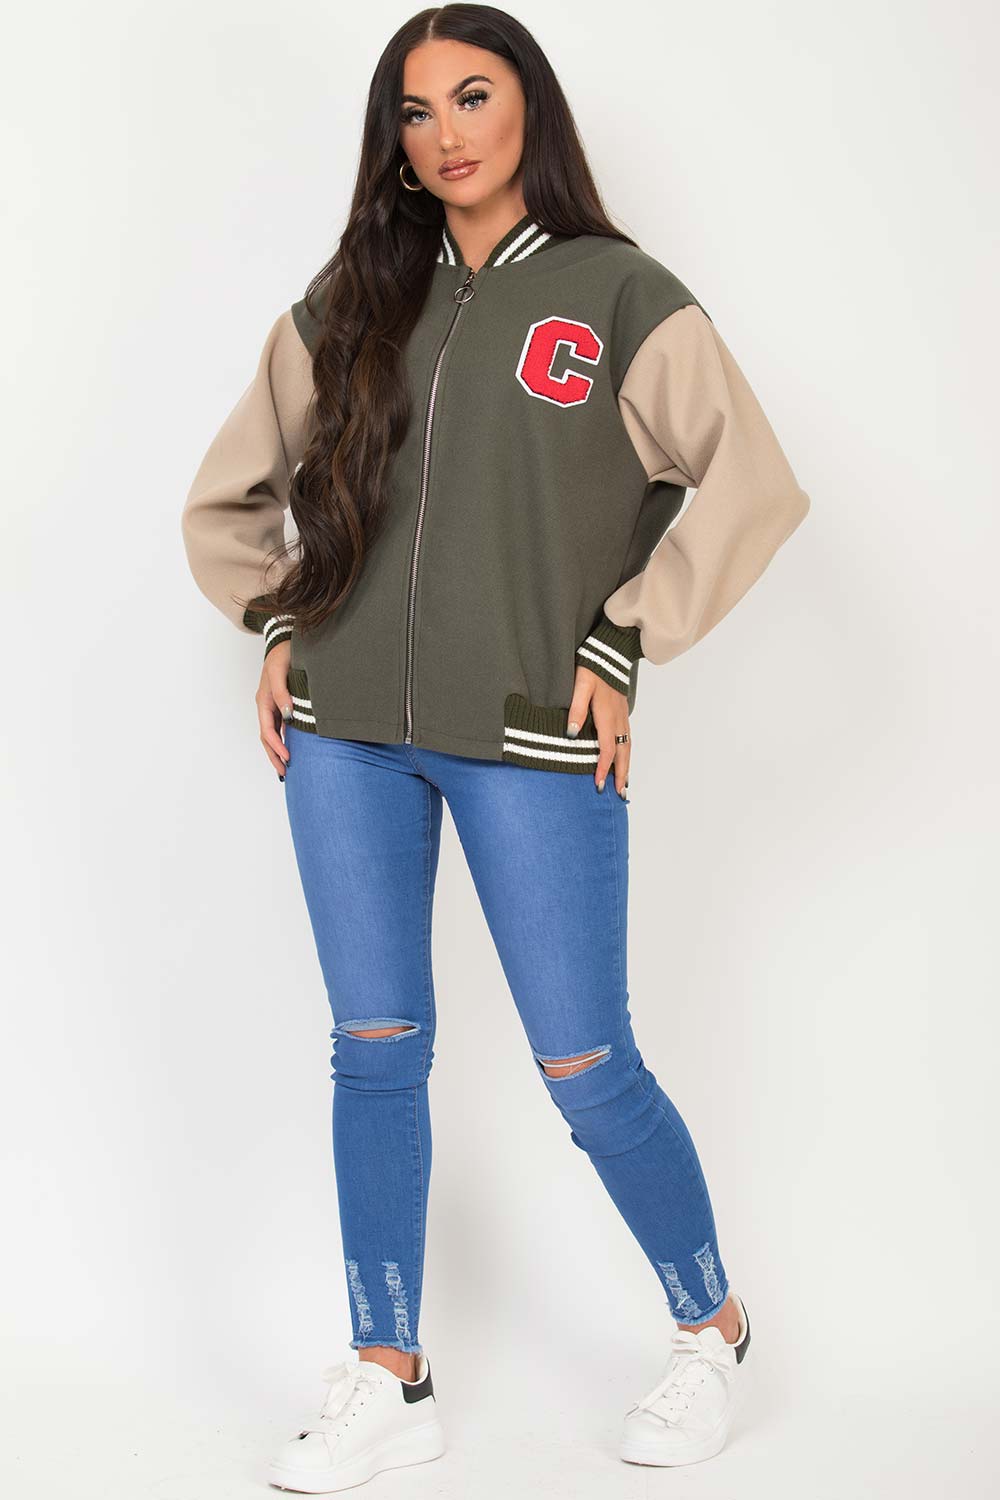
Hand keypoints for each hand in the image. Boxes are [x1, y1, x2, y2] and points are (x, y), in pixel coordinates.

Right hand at [255, 641, 292, 775]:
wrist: (284, 641)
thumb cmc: (282, 654)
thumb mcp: (279, 670)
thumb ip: (282, 692)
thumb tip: (288, 714)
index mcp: (263, 700)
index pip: (267, 730)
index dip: (277, 746)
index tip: (288, 758)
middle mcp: (266, 705)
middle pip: (267, 737)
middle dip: (274, 755)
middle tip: (284, 773)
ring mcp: (272, 706)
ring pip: (272, 734)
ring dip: (277, 751)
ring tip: (285, 767)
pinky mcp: (280, 704)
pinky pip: (279, 726)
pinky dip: (283, 740)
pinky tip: (290, 749)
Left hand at [567, 665, 630, 795]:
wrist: (610, 651)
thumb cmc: (592, 667)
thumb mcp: (580, 685)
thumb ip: (575, 709)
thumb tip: (571, 734)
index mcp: (606, 715)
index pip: (606, 750)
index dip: (603, 769)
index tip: (599, 786)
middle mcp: (618, 718)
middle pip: (622, 753)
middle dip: (621, 774)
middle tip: (619, 794)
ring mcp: (622, 715)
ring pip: (627, 746)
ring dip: (627, 766)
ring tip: (625, 783)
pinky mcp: (622, 711)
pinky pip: (628, 737)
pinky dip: (627, 752)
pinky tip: (624, 758)